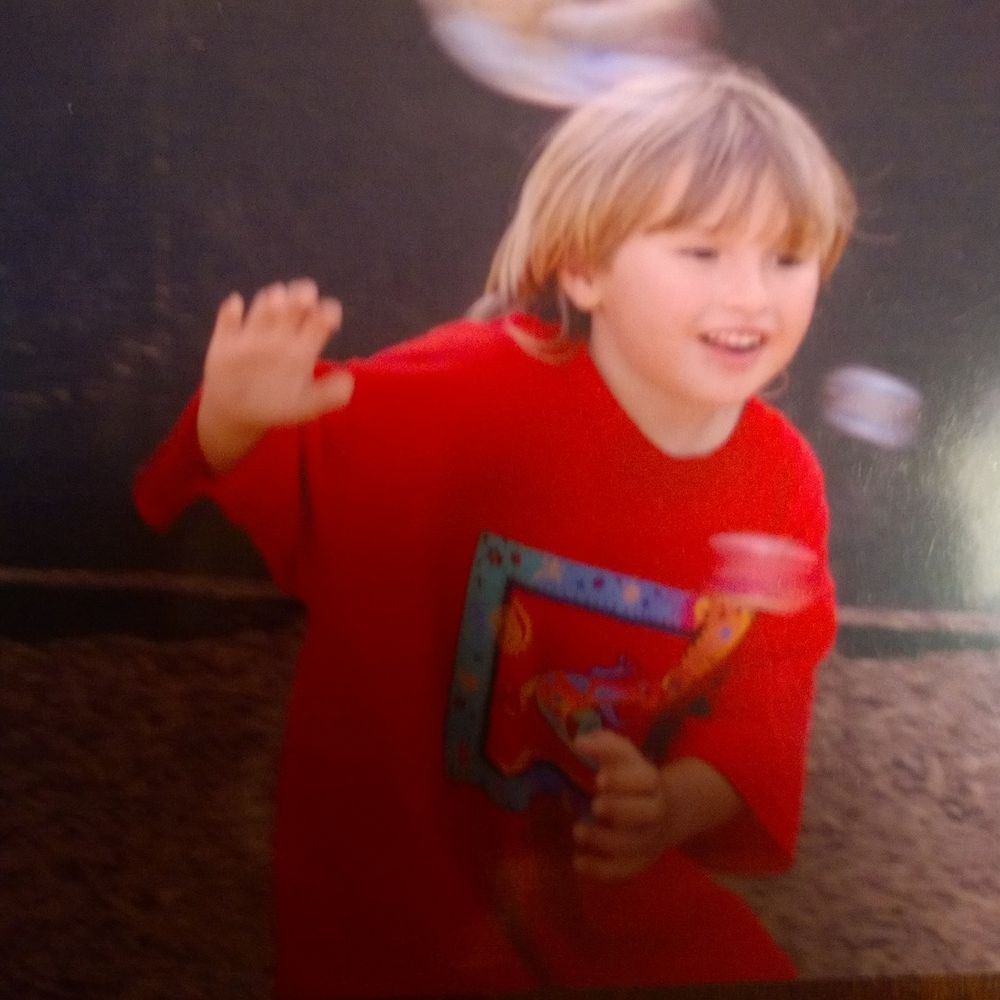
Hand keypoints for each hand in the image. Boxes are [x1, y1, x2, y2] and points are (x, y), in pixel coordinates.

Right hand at [197, 279, 354, 470]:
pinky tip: (236, 308)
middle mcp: (281, 333)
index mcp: (303, 346)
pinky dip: (231, 311)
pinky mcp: (227, 340)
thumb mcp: (305, 407)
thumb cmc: (276, 407)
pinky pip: (228, 318)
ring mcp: (253, 333)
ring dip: (271, 299)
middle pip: (295, 303)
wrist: (239, 416)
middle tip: (304, 301)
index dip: (326, 312)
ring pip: (264, 304)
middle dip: (301, 296)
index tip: (327, 318)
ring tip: (276, 306)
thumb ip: (327, 396)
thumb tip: (348, 383)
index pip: (320, 318)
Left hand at [571, 729, 671, 880]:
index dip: (625, 780)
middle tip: (596, 805)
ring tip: (578, 831)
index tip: (599, 778)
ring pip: (634, 845)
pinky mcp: (638, 861)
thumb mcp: (623, 758)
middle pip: (648, 814)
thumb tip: (580, 741)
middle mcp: (655, 811)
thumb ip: (604, 745)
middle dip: (620, 809)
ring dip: (605, 840)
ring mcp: (648, 839)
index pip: (646, 779)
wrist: (661, 814)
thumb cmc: (631, 781)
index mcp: (651, 782)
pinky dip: (601, 870)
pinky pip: (624, 870)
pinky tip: (578, 862)